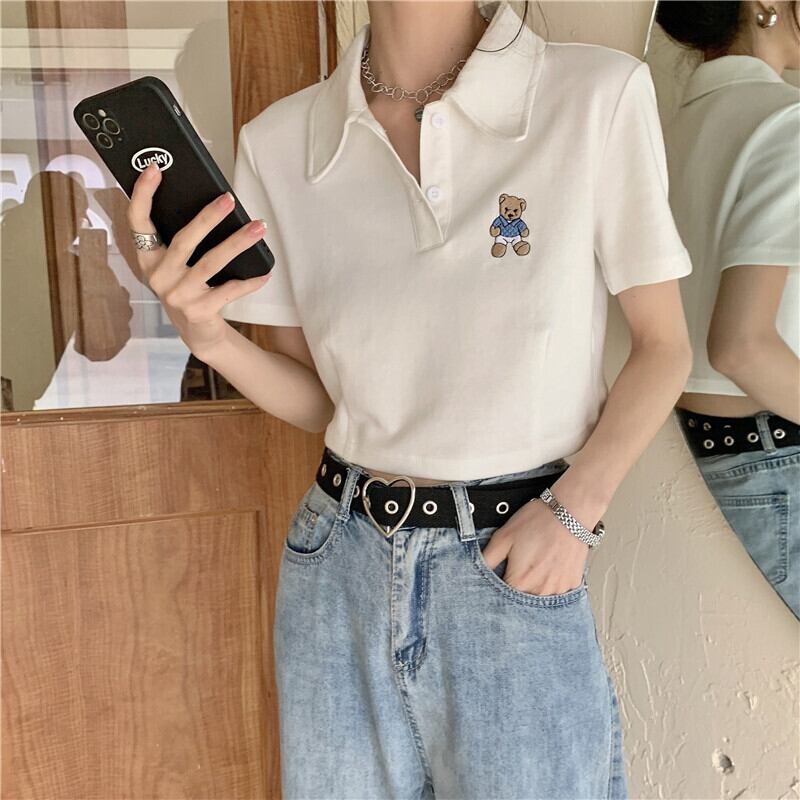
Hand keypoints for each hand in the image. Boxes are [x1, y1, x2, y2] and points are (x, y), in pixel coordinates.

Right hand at [126, 161, 273, 357]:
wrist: (197, 332)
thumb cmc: (189, 288)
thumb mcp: (178, 264)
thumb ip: (183, 239)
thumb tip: (213, 203)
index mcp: (149, 258)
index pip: (138, 222)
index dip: (143, 195)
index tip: (154, 168)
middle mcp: (159, 276)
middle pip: (184, 240)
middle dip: (208, 217)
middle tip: (229, 198)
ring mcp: (178, 295)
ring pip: (211, 263)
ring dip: (237, 242)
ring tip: (258, 227)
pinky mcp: (198, 311)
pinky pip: (229, 290)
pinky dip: (249, 281)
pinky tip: (265, 272)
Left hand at [481, 483, 603, 594]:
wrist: (570, 513)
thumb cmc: (537, 521)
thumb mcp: (503, 537)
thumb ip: (487, 560)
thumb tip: (475, 573)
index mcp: (519, 582)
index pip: (501, 599)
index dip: (498, 589)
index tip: (502, 576)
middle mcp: (539, 592)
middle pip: (521, 602)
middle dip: (516, 590)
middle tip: (520, 568)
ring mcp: (558, 591)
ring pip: (539, 600)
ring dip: (533, 589)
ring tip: (535, 567)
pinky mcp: (571, 586)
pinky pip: (556, 595)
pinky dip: (550, 586)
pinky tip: (548, 569)